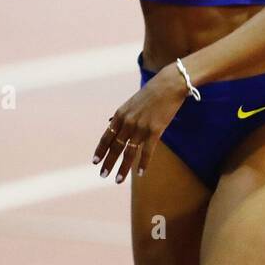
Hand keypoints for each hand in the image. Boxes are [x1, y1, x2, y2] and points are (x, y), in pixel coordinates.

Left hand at [92, 64, 188, 183]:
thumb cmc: (151, 93)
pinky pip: (147, 151)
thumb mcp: (131, 102)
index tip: (95, 161)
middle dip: (108, 162)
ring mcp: (141, 127)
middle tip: (103, 175)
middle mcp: (128, 122)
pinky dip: (143, 163)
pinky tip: (140, 173)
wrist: (169, 84)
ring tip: (117, 180)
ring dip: (123, 168)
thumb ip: (121, 115)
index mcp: (120, 114)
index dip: (101, 150)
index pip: (106, 136)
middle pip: (115, 147)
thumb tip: (109, 122)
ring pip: (129, 152)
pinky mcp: (155, 130)